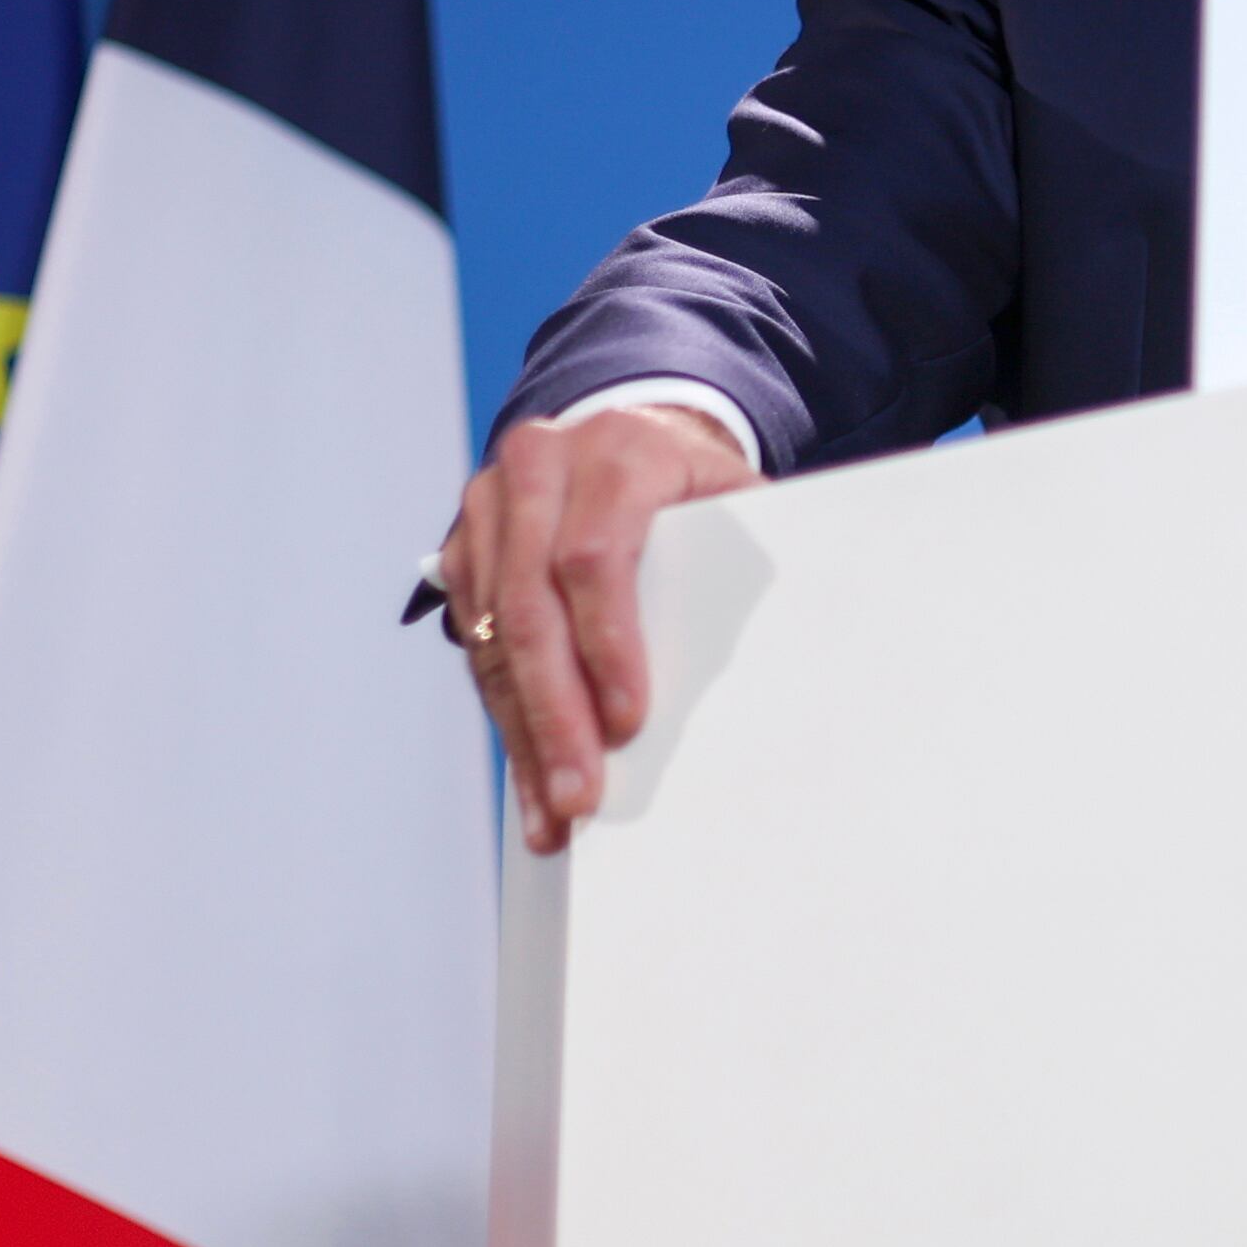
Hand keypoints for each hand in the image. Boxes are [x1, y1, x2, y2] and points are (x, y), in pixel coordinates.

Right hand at [440, 405, 761, 852]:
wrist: (630, 436)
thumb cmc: (695, 488)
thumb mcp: (732, 501)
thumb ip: (739, 562)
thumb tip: (783, 662)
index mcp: (616, 450)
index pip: (592, 555)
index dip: (606, 643)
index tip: (628, 720)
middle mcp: (538, 467)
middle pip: (529, 605)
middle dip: (555, 712)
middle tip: (580, 795)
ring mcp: (489, 506)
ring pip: (492, 637)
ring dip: (523, 733)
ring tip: (554, 811)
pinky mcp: (462, 549)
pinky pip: (473, 647)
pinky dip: (505, 718)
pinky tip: (530, 777)